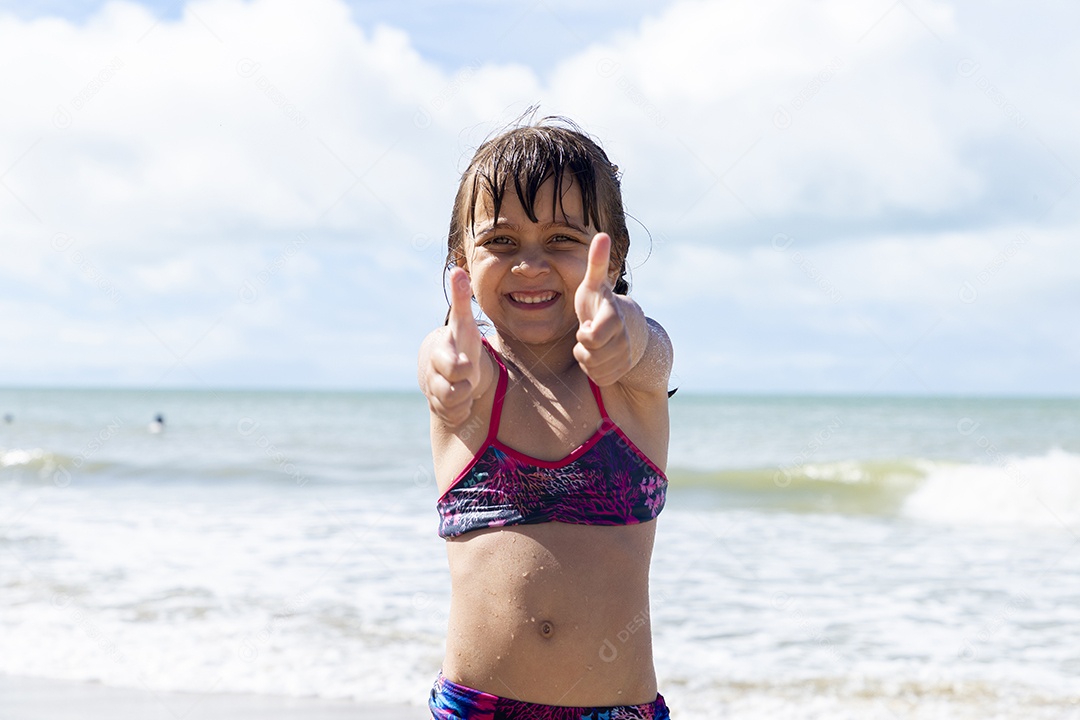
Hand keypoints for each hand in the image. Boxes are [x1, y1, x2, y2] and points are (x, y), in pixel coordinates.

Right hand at [426, 267, 482, 424]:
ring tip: (465, 384)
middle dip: (464, 377)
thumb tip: (457, 269)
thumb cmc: (460, 344)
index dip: (458, 363)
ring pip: (453, 399)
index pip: (449, 355)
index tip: (465, 365)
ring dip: (464, 395)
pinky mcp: (439, 408)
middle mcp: (435, 369)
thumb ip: (461, 299)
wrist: (447, 373)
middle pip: (453, 380)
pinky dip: (462, 409)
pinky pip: (455, 414)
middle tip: (467, 370)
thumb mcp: (464, 324)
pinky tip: (462, 399)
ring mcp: (435, 389)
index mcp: (443, 349)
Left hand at [573, 233, 631, 385]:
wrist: (628, 328)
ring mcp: (624, 357)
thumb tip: (601, 235)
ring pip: (591, 366)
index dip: (583, 334)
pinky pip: (597, 376)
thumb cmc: (601, 303)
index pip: (592, 337)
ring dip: (586, 356)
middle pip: (589, 353)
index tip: (585, 324)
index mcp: (614, 317)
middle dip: (582, 345)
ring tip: (593, 342)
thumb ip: (596, 262)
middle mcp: (622, 339)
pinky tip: (598, 355)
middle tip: (588, 332)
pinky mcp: (620, 372)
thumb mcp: (595, 284)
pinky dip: (593, 369)